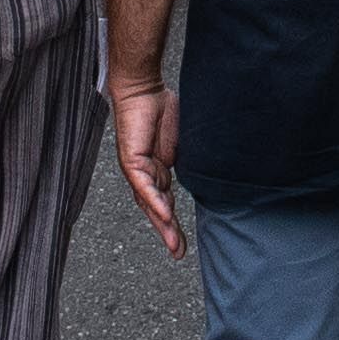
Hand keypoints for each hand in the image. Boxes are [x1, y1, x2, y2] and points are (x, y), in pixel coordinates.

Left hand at [110, 83, 185, 252]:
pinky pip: (143, 186)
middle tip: (179, 253)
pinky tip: (165, 214)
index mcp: (156, 171)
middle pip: (156, 209)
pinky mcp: (131, 161)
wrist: (142, 87)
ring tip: (174, 243)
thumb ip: (188, 160)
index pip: (165, 203)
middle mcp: (144, 175)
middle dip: (168, 232)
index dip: (172, 224)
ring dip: (162, 224)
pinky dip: (154, 200)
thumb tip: (207, 173)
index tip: (182, 244)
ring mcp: (136, 170)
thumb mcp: (182, 141)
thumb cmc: (160, 108)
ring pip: (149, 203)